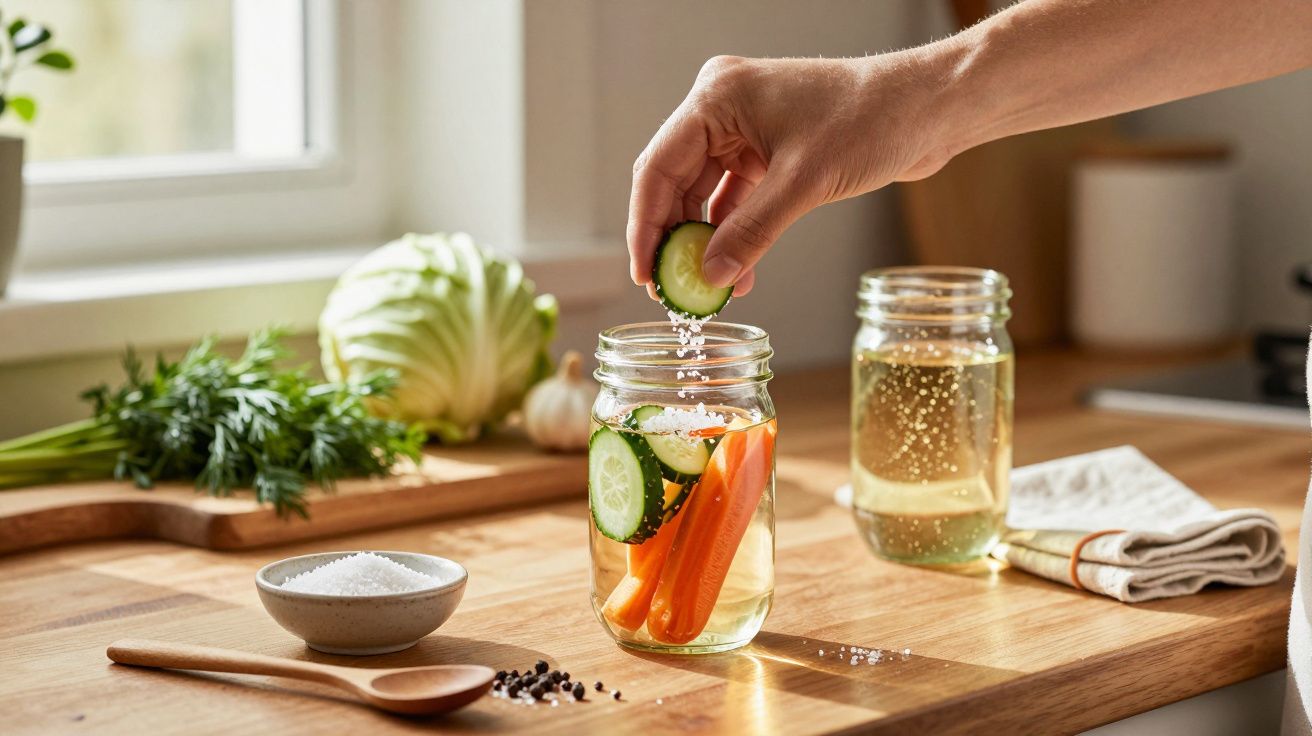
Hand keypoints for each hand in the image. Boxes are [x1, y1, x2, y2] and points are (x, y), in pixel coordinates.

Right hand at [626, 52, 952, 297]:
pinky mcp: (769, 149)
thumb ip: (751, 233)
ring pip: (704, 195)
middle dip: (673, 239)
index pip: (658, 167)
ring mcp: (746, 129)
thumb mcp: (804, 183)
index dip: (646, 226)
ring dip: (706, 242)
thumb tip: (709, 277)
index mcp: (717, 97)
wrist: (929, 109)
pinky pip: (735, 198)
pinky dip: (734, 234)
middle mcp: (723, 108)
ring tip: (709, 290)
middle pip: (675, 183)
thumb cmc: (873, 120)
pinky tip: (738, 272)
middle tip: (672, 290)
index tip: (645, 274)